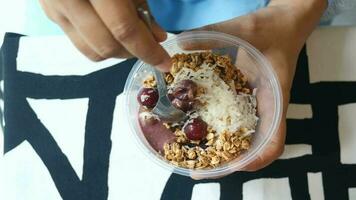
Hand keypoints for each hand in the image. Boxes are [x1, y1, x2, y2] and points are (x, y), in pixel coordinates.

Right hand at [39, 0, 170, 70]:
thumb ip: (143, 7)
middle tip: (149, 46)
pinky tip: (111, 30)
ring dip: (117, 52)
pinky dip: (100, 43)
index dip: (147, 50)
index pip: (123, 29)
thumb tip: (157, 38)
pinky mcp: (50, 13)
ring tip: (131, 39)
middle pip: (106, 46)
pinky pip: (79, 42)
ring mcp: (55, 7)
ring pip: (91, 50)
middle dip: (133, 53)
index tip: (164, 63)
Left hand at [196, 0, 326, 172]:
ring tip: (194, 156)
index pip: (274, 141)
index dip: (256, 159)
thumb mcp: (245, 28)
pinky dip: (220, 130)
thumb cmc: (272, 28)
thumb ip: (215, 33)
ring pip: (244, 138)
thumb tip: (180, 42)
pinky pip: (236, 121)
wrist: (285, 24)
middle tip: (196, 169)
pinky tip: (198, 128)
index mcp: (274, 98)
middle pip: (254, 148)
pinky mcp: (248, 99)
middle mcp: (267, 108)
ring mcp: (257, 106)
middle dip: (228, 163)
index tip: (233, 166)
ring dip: (223, 151)